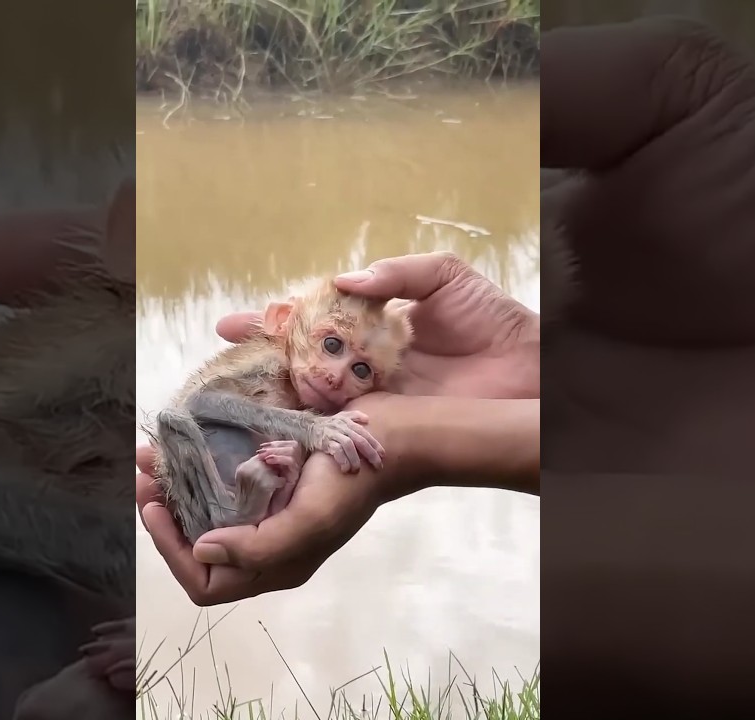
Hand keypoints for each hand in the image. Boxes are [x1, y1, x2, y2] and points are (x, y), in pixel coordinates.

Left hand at [135, 392, 428, 605]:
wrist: (392, 438)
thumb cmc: (352, 480)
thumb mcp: (310, 519)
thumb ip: (258, 545)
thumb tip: (202, 550)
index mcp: (277, 566)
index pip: (206, 583)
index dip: (173, 552)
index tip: (155, 506)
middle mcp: (267, 546)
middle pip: (199, 549)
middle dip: (166, 515)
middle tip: (145, 474)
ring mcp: (269, 513)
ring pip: (207, 514)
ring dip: (177, 488)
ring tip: (155, 455)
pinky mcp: (272, 483)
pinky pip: (224, 486)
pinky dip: (200, 468)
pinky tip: (187, 442)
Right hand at [218, 251, 539, 398]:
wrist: (533, 369)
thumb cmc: (495, 320)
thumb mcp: (443, 278)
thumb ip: (395, 274)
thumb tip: (344, 279)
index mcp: (373, 327)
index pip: (313, 321)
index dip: (274, 321)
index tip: (234, 322)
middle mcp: (364, 365)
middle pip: (299, 361)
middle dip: (257, 359)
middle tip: (220, 354)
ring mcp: (372, 398)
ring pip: (310, 394)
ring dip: (270, 390)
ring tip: (229, 386)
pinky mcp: (386, 425)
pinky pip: (340, 423)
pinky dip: (306, 421)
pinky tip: (272, 417)